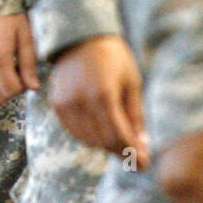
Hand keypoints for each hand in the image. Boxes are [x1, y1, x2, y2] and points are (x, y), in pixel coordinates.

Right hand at [49, 36, 148, 165]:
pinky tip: (102, 129)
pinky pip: (76, 132)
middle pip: (104, 142)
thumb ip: (135, 116)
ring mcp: (66, 104)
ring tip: (120, 139)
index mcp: (104, 94)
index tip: (144, 165)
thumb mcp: (132, 82)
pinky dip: (90, 136)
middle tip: (136, 154)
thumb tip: (142, 146)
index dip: (133, 153)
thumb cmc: (114, 58)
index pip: (119, 136)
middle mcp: (82, 102)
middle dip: (122, 151)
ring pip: (89, 140)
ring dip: (106, 145)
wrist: (81, 37)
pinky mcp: (58, 105)